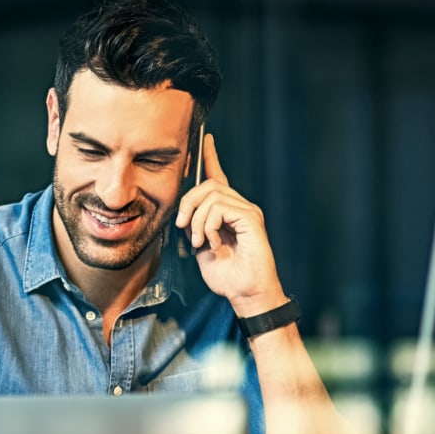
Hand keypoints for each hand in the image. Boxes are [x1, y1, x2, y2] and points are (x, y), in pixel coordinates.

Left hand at [175, 133, 285, 316]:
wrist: (245, 293)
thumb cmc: (227, 275)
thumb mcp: (201, 247)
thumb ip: (194, 226)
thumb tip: (184, 214)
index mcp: (228, 212)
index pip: (219, 178)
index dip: (211, 158)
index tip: (205, 140)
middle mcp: (240, 207)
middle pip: (208, 185)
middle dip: (188, 203)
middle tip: (183, 226)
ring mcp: (247, 211)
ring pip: (212, 195)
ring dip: (198, 220)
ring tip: (201, 242)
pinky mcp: (251, 218)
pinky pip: (220, 208)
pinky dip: (209, 225)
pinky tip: (213, 243)